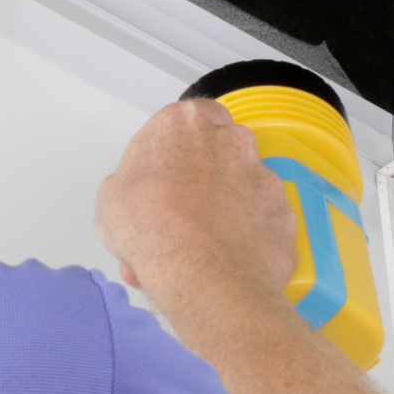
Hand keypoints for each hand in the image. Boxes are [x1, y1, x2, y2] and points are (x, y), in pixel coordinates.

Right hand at [96, 98, 295, 312]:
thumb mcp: (110, 198)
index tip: (170, 172)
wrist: (200, 275)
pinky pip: (263, 224)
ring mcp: (264, 177)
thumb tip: (141, 195)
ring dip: (227, 211)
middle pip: (222, 152)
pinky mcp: (283, 214)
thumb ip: (133, 181)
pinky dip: (248, 239)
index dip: (181, 147)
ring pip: (245, 189)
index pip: (192, 117)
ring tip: (201, 248)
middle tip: (182, 213)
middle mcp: (232, 140)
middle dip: (206, 178)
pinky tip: (226, 261)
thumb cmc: (150, 228)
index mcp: (186, 122)